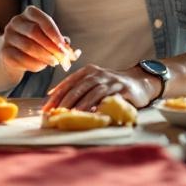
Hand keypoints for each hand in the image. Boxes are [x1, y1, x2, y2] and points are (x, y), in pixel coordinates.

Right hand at [0, 5, 67, 77]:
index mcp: (29, 13)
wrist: (11, 55)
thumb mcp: (48, 39)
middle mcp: (16, 22)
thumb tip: (75, 53)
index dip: (53, 31)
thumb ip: (60, 43)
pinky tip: (42, 66)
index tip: (63, 44)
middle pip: (34, 32)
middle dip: (51, 46)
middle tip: (62, 57)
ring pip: (28, 46)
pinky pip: (21, 59)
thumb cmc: (35, 43)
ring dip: (45, 56)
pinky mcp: (4, 52)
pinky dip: (35, 64)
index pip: (41, 18)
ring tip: (54, 62)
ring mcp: (8, 37)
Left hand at [43, 64, 158, 111]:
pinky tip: (92, 113)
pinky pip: (107, 97)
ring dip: (80, 103)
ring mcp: (110, 80)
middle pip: (77, 86)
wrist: (139, 82)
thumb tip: (59, 105)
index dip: (56, 95)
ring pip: (91, 91)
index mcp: (88, 71)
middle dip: (64, 100)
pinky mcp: (121, 88)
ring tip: (70, 114)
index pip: (68, 82)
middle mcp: (97, 73)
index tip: (45, 107)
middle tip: (53, 112)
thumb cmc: (113, 86)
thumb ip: (80, 91)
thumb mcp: (95, 85)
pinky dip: (99, 105)